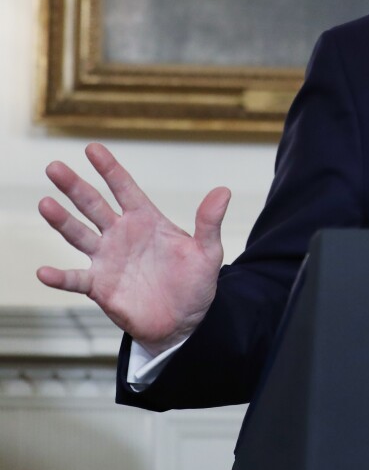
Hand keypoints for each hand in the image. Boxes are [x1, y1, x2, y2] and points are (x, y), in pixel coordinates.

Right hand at [36, 143, 229, 356]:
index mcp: (146, 220)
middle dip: (75, 186)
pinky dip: (59, 277)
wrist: (185, 321)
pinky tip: (44, 271)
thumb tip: (224, 191)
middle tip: (54, 167)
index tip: (92, 148)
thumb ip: (209, 222)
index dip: (109, 169)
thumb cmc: (195, 282)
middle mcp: (121, 235)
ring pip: (79, 235)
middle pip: (94, 205)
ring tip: (45, 203)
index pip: (124, 188)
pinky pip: (75, 279)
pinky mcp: (99, 287)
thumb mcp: (207, 251)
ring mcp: (107, 259)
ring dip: (62, 220)